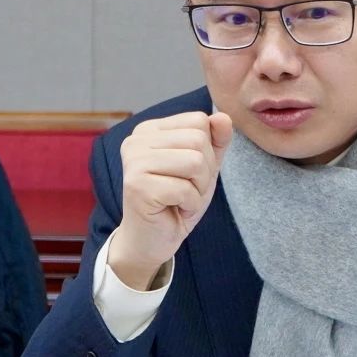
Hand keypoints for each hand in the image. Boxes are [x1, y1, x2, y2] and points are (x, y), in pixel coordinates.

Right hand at [108, 111, 232, 289]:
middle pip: (198, 139)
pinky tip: (174, 209)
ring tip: (181, 199)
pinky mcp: (137, 185)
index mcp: (150, 129)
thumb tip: (223, 117)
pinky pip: (185, 189)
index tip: (189, 173)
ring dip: (198, 189)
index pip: (198, 121)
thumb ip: (215, 141)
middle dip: (205, 171)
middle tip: (187, 189)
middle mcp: (136, 140)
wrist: (152, 240)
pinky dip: (190, 204)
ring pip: (195, 161)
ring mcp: (134, 161)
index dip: (207, 151)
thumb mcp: (204, 167)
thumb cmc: (177, 201)